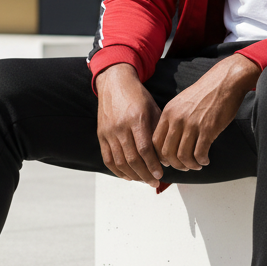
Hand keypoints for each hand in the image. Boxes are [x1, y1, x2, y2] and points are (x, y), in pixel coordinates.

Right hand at [95, 64, 163, 186]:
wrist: (115, 83)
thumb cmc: (138, 96)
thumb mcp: (153, 109)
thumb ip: (158, 132)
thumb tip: (165, 158)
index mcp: (136, 119)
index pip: (144, 149)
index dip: (152, 165)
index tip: (160, 174)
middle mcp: (120, 127)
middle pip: (132, 159)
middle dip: (145, 174)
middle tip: (155, 182)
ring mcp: (109, 132)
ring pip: (120, 162)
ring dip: (133, 175)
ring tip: (143, 181)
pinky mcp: (101, 135)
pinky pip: (108, 158)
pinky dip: (117, 171)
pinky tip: (128, 176)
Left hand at [153, 54, 260, 170]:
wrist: (225, 81)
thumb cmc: (205, 93)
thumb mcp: (181, 102)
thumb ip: (174, 118)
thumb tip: (171, 140)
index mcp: (168, 112)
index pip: (155, 141)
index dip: (160, 156)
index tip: (169, 161)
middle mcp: (177, 119)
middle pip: (167, 152)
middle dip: (175, 164)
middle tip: (185, 166)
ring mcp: (192, 124)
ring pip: (183, 156)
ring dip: (190, 165)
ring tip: (197, 165)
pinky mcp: (207, 129)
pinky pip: (199, 154)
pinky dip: (201, 161)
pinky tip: (206, 160)